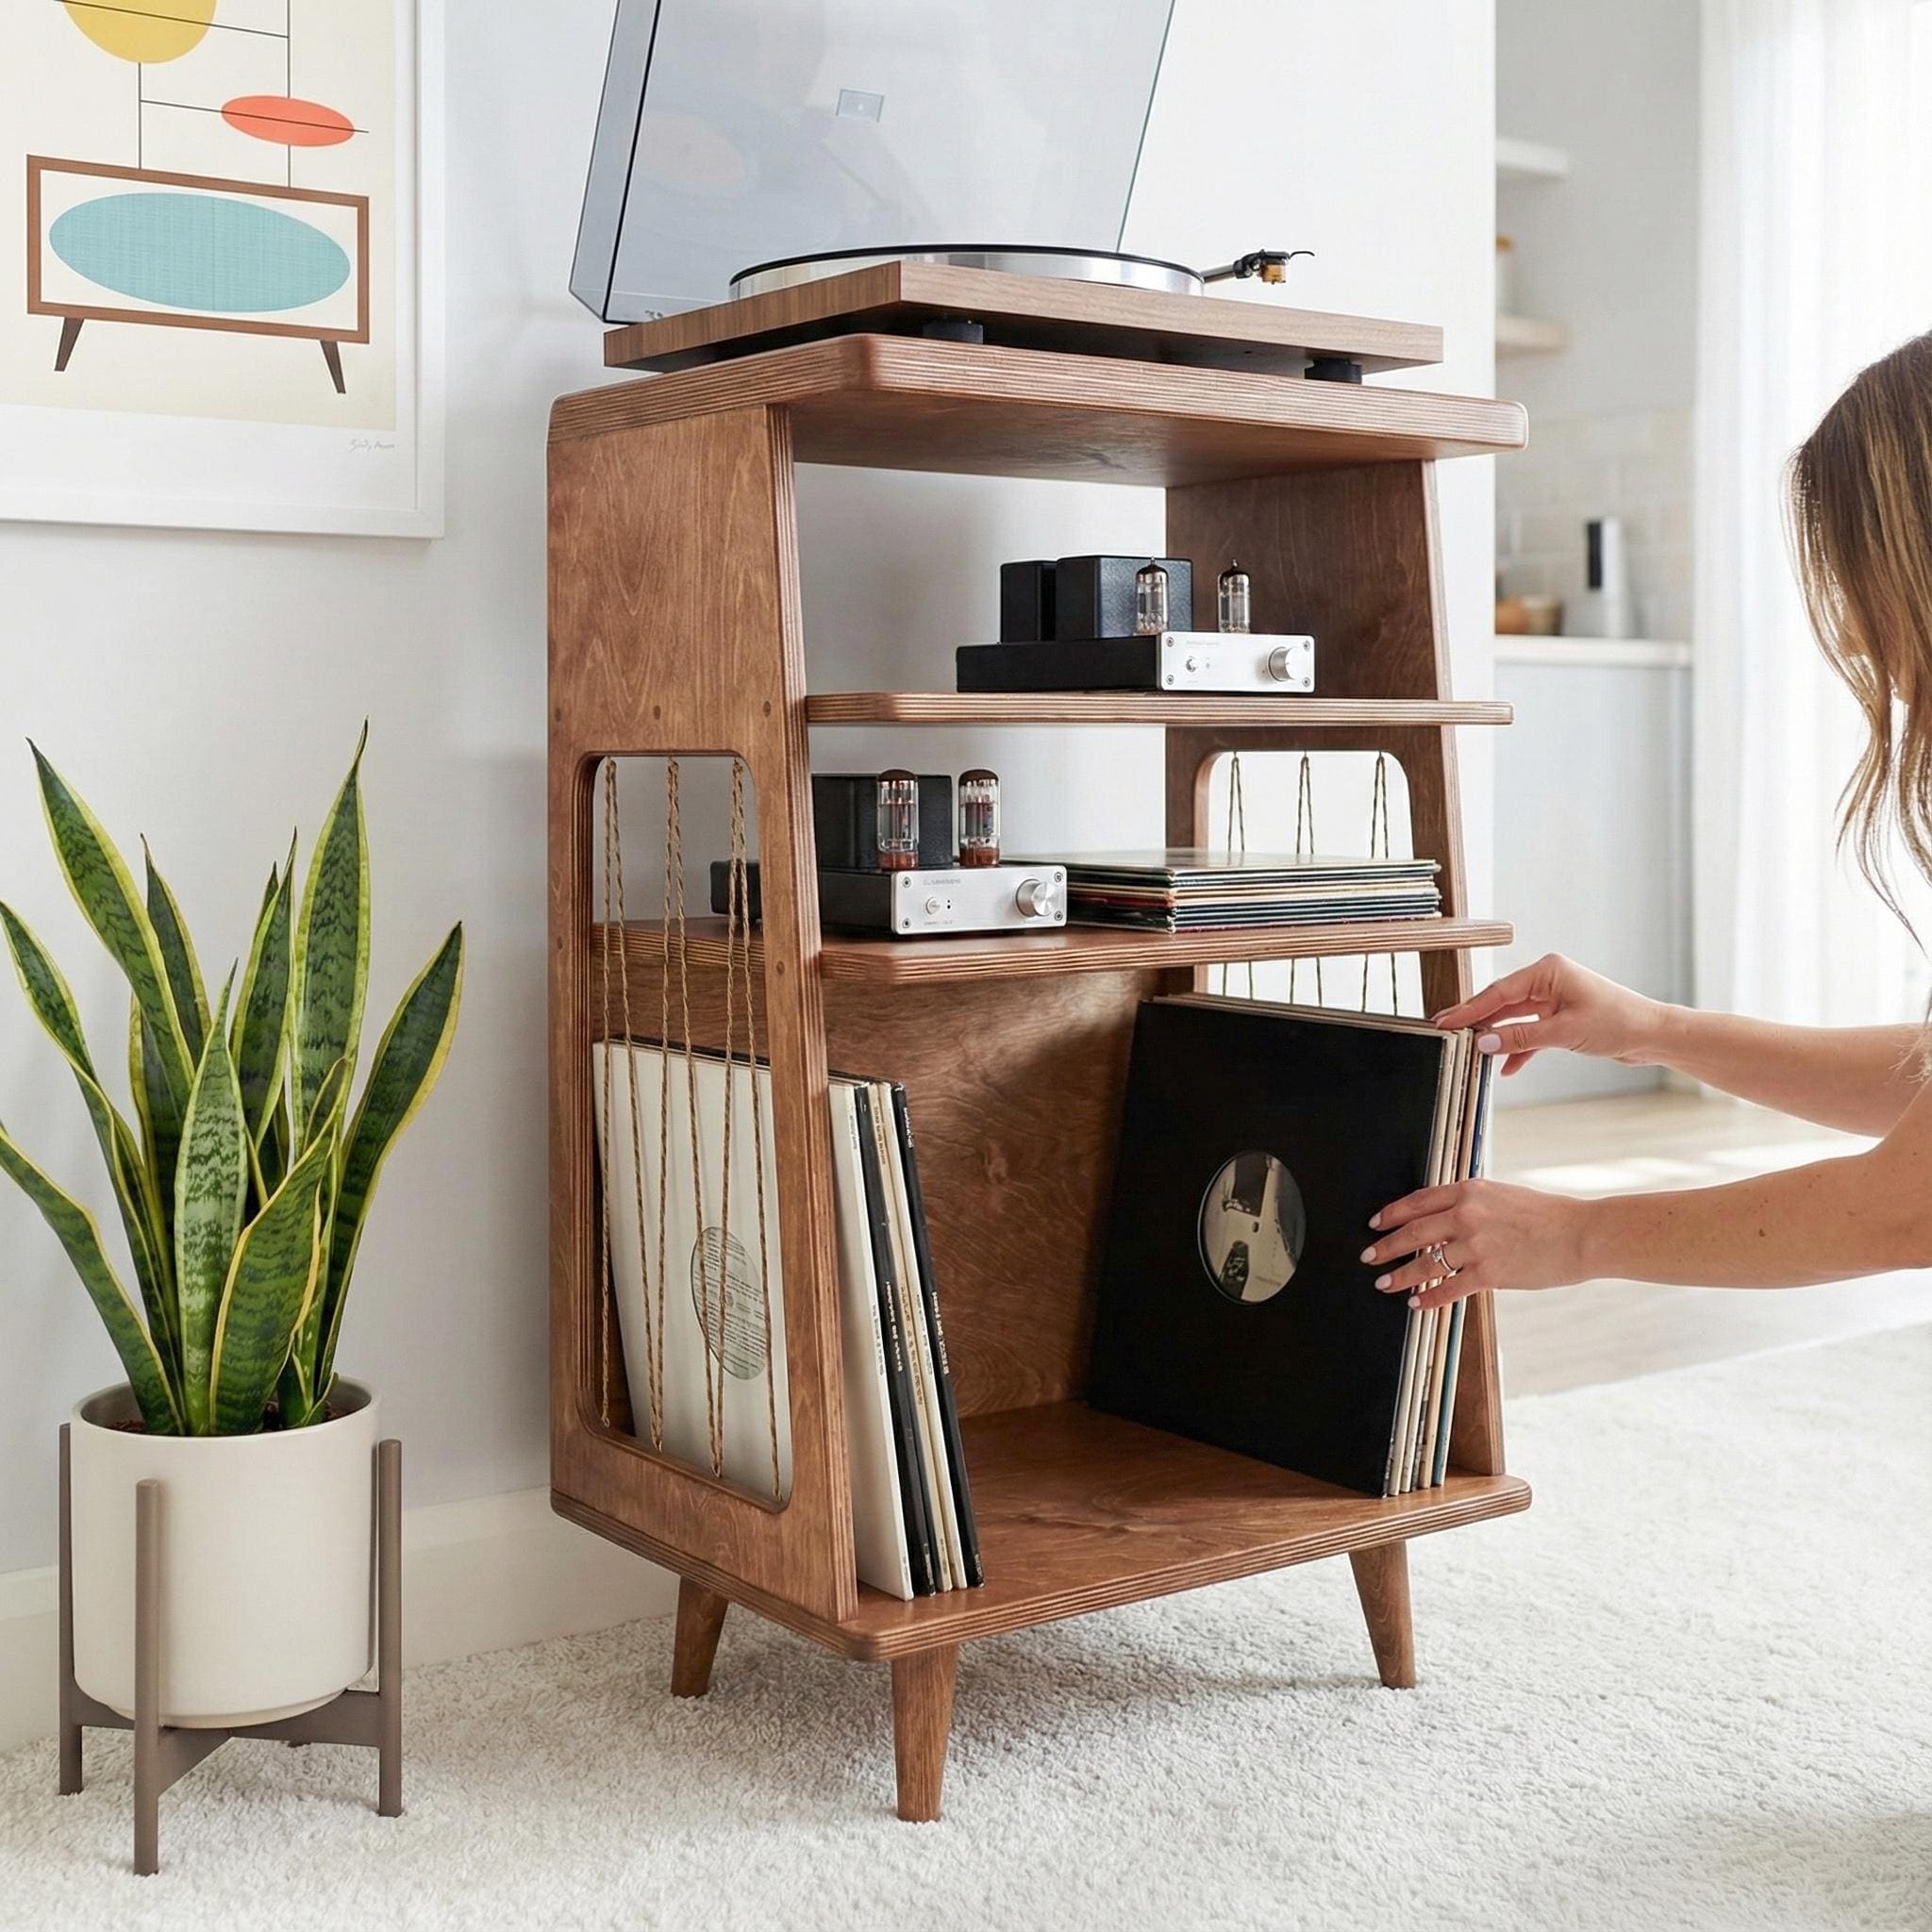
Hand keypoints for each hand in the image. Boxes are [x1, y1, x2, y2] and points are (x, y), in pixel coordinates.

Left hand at [1362, 1178, 1590, 1309]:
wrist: (1580, 1234)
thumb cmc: (1545, 1215)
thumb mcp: (1502, 1195)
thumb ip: (1471, 1204)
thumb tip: (1441, 1218)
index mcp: (1469, 1190)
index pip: (1417, 1201)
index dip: (1392, 1214)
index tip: (1375, 1223)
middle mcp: (1467, 1214)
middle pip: (1413, 1232)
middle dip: (1385, 1246)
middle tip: (1368, 1256)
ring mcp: (1476, 1244)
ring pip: (1425, 1262)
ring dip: (1400, 1275)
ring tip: (1384, 1283)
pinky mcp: (1489, 1273)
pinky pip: (1449, 1288)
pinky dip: (1429, 1297)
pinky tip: (1416, 1303)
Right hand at [1433, 953, 1666, 1075]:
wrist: (1652, 1035)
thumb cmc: (1617, 1023)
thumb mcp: (1563, 1032)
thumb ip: (1520, 1037)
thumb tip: (1483, 1043)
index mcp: (1548, 971)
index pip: (1499, 991)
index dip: (1470, 1009)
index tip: (1445, 1021)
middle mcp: (1548, 981)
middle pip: (1502, 1003)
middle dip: (1477, 1021)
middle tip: (1446, 1032)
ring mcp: (1554, 999)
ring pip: (1513, 1019)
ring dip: (1496, 1038)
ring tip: (1469, 1051)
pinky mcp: (1560, 1019)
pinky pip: (1530, 1033)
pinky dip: (1519, 1049)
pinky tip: (1505, 1068)